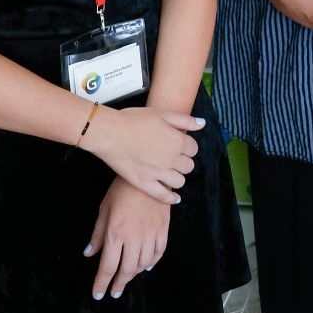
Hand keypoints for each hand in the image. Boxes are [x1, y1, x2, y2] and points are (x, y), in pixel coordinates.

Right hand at [79, 105, 201, 204]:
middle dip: (183, 161)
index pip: (193, 149)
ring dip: (177, 177)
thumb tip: (202, 124)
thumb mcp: (162, 113)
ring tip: (170, 173)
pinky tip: (174, 198)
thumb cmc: (133, 120)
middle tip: (173, 158)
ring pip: (179, 181)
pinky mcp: (144, 183)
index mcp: (178, 142)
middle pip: (188, 166)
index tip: (179, 145)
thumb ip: (185, 120)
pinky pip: (163, 196)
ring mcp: (158, 173)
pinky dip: (171, 198)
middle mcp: (171, 159)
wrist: (109, 133)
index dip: (187, 146)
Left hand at [85, 178, 170, 300]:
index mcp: (115, 234)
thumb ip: (98, 235)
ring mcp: (150, 235)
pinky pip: (158, 252)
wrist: (149, 176)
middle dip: (119, 283)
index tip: (98, 294)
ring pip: (143, 264)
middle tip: (115, 291)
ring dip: (134, 274)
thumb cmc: (122, 190)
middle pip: (127, 269)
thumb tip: (89, 253)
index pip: (107, 266)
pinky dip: (152, 262)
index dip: (102, 283)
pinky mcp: (163, 230)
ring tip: (128, 277)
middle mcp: (133, 239)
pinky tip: (146, 266)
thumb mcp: (104, 210)